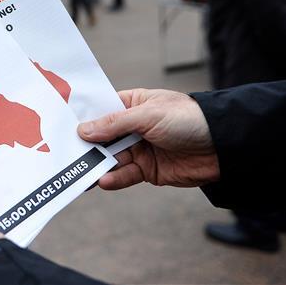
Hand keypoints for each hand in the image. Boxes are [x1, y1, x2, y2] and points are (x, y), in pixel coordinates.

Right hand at [78, 89, 219, 189]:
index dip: (83, 119)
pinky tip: (103, 180)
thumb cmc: (188, 119)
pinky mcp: (148, 170)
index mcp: (132, 104)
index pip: (101, 111)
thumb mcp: (148, 115)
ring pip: (110, 158)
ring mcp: (140, 148)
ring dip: (97, 165)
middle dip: (86, 146)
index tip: (61, 127)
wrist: (224, 146)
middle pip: (102, 137)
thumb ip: (114, 124)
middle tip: (65, 154)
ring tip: (80, 173)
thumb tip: (83, 130)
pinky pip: (125, 175)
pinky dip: (114, 178)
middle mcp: (133, 127)